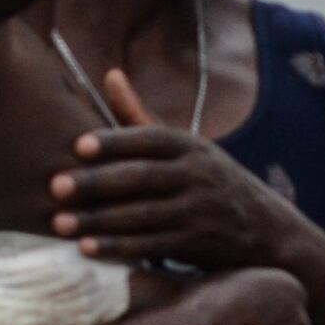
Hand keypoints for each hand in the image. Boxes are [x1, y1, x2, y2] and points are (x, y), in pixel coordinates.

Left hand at [52, 66, 311, 271]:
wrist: (269, 232)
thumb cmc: (210, 183)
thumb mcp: (186, 147)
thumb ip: (141, 117)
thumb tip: (109, 74)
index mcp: (191, 146)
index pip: (150, 139)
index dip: (114, 141)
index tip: (78, 146)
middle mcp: (198, 175)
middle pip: (141, 178)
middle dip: (96, 183)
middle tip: (55, 187)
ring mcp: (200, 211)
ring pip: (142, 215)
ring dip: (98, 221)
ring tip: (60, 224)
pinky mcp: (198, 245)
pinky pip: (152, 246)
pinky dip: (118, 249)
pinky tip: (88, 249)